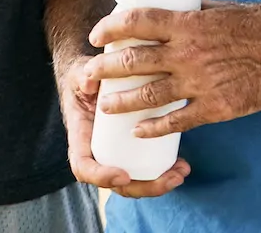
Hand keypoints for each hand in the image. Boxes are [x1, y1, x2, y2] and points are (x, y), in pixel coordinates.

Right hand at [57, 57, 190, 198]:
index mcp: (81, 137)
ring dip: (158, 184)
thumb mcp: (79, 73)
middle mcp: (96, 152)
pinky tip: (182, 165)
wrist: (91, 76)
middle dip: (144, 187)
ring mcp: (114, 154)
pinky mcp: (130, 150)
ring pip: (133, 181)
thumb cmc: (83, 78)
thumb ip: (82, 76)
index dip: (101, 176)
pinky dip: (162, 172)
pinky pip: (143, 170)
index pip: (83, 166)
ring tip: (181, 172)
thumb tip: (90, 81)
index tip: (124, 174)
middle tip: (171, 178)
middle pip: (116, 184)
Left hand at [85, 4, 260, 139]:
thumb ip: (192, 9)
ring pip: (148, 95)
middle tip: (88, 76)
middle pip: (133, 60)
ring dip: (121, 102)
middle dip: (103, 69)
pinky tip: (139, 130)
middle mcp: (187, 53)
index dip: (109, 26)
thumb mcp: (220, 7)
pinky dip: (154, 127)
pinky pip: (177, 120)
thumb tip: (169, 3)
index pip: (136, 21)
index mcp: (187, 23)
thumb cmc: (260, 24)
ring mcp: (200, 82)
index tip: (96, 34)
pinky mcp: (215, 107)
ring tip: (105, 106)